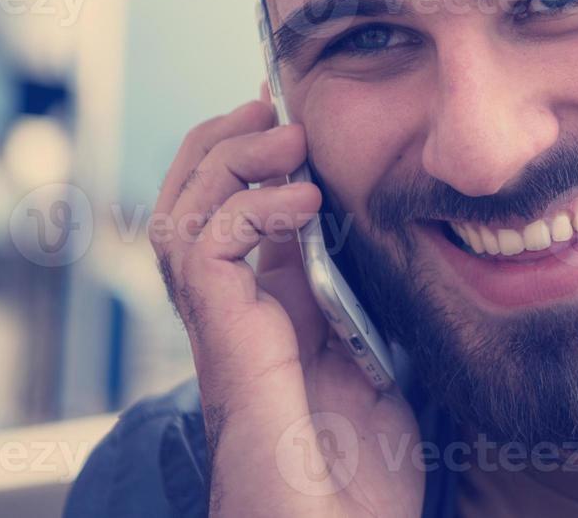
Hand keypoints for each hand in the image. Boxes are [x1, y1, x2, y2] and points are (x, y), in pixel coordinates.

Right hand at [150, 92, 422, 516]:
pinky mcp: (228, 348)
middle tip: (272, 105)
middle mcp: (239, 316)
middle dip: (222, 143)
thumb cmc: (371, 473)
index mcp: (276, 313)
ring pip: (180, 219)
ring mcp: (227, 332)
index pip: (242, 214)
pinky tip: (300, 201)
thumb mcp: (383, 358)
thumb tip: (397, 234)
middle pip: (190, 207)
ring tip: (284, 134)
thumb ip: (372, 300)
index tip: (295, 110)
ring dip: (227, 160)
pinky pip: (204, 254)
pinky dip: (245, 209)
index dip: (258, 158)